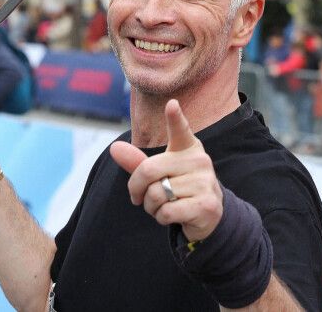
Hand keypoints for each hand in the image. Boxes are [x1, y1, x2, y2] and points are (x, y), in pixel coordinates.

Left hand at [110, 99, 222, 241]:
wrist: (207, 215)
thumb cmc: (177, 188)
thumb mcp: (158, 173)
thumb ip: (136, 161)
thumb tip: (114, 147)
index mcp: (187, 147)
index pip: (179, 129)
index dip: (174, 117)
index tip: (171, 104)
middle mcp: (199, 160)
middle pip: (148, 170)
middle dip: (137, 189)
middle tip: (142, 197)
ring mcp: (205, 182)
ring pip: (156, 194)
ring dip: (152, 207)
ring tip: (164, 205)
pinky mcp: (206, 204)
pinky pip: (167, 212)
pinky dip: (162, 218)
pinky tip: (174, 216)